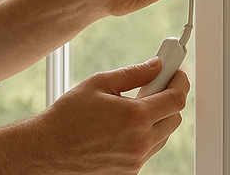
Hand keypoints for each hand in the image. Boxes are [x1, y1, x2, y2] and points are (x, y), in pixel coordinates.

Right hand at [25, 59, 189, 174]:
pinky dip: (142, 135)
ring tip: (129, 108)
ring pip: (162, 135)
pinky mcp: (130, 171)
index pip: (175, 99)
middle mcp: (141, 141)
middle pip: (174, 118)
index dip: (179, 83)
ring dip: (155, 119)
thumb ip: (132, 74)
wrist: (50, 148)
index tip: (176, 74)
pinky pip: (147, 149)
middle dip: (167, 100)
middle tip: (151, 87)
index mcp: (135, 117)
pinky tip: (120, 127)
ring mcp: (136, 159)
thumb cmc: (69, 116)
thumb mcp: (98, 83)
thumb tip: (154, 66)